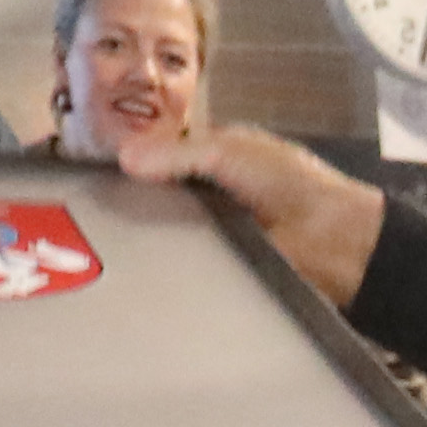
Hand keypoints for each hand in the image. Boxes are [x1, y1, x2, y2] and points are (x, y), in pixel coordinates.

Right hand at [116, 113, 386, 301]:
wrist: (335, 242)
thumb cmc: (290, 185)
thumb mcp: (229, 152)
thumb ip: (178, 153)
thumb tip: (123, 157)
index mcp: (215, 161)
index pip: (161, 162)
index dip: (134, 167)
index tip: (93, 177)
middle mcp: (210, 199)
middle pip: (159, 202)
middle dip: (133, 207)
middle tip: (91, 217)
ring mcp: (212, 237)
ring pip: (167, 238)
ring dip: (146, 240)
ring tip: (105, 247)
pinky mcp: (216, 273)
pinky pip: (183, 271)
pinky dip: (166, 270)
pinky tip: (137, 272)